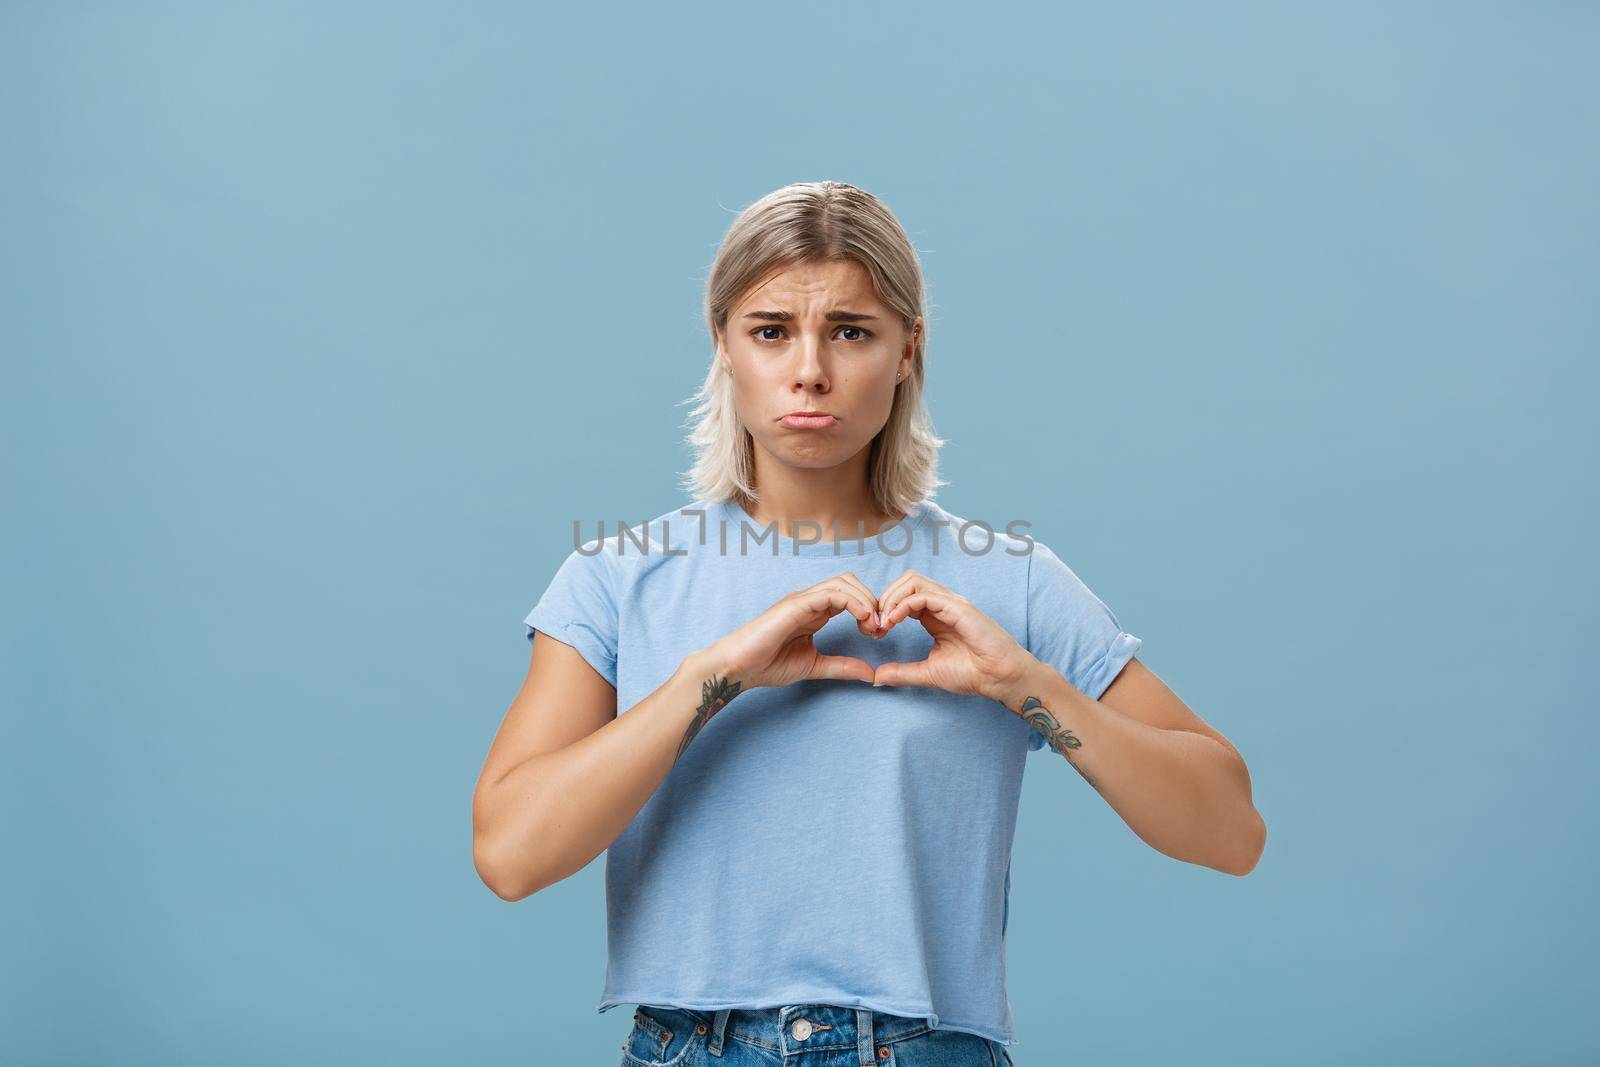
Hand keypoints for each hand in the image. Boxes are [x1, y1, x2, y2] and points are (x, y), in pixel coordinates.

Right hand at [707, 573, 883, 689]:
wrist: (738, 667)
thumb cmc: (767, 665)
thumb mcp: (814, 666)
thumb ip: (841, 666)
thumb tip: (870, 673)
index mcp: (815, 612)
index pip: (850, 595)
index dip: (870, 609)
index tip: (878, 633)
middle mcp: (810, 600)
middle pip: (850, 582)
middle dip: (871, 600)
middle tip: (880, 627)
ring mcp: (802, 600)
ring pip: (843, 583)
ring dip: (865, 600)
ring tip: (873, 625)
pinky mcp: (795, 604)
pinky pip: (830, 593)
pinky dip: (852, 602)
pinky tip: (862, 620)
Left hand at [871, 570, 1034, 701]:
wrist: (1000, 678)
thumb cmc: (973, 674)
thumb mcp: (928, 673)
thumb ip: (902, 672)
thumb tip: (875, 677)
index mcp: (935, 615)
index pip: (903, 596)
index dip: (884, 609)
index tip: (874, 633)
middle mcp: (942, 604)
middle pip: (905, 582)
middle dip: (884, 599)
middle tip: (874, 625)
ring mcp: (950, 602)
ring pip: (913, 581)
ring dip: (891, 598)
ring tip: (883, 622)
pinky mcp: (957, 607)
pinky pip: (924, 594)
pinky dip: (903, 604)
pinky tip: (894, 622)